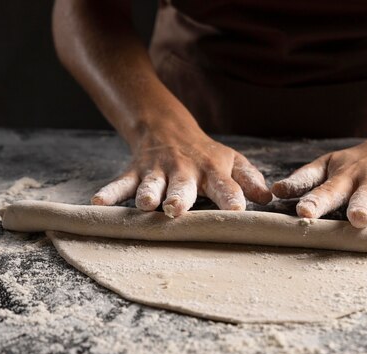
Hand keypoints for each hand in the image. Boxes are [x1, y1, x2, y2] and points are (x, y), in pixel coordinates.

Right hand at [91, 121, 271, 216]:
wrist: (168, 128)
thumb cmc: (207, 155)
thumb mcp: (232, 162)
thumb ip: (250, 180)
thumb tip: (269, 198)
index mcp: (213, 172)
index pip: (226, 186)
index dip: (232, 198)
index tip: (238, 212)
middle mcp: (185, 172)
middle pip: (184, 187)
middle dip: (180, 199)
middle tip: (178, 211)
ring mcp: (158, 172)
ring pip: (152, 184)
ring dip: (149, 194)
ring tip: (145, 205)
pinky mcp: (136, 172)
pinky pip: (121, 183)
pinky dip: (109, 192)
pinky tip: (97, 203)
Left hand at [271, 129, 366, 228]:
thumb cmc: (356, 162)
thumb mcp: (328, 165)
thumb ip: (304, 180)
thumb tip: (274, 191)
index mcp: (344, 176)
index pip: (326, 189)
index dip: (314, 200)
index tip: (302, 212)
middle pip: (364, 196)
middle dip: (360, 207)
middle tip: (355, 219)